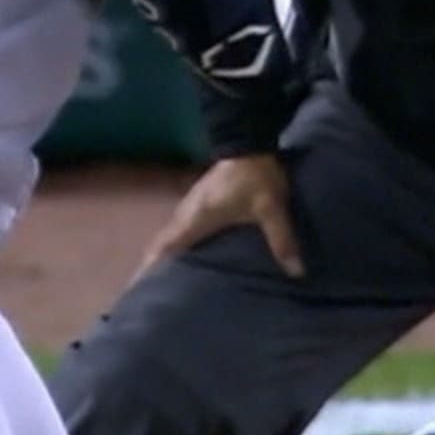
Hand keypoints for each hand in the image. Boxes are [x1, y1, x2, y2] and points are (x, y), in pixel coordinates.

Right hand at [136, 154, 302, 280]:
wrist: (247, 139)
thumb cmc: (254, 176)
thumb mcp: (270, 208)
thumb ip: (282, 239)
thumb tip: (296, 272)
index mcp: (196, 219)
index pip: (165, 249)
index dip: (150, 270)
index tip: (138, 291)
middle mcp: (185, 214)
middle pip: (161, 245)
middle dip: (153, 268)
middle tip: (149, 294)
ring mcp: (189, 205)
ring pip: (169, 236)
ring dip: (164, 255)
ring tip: (164, 281)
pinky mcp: (198, 201)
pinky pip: (180, 228)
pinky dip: (176, 243)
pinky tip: (186, 255)